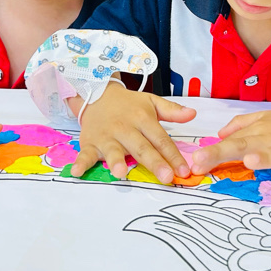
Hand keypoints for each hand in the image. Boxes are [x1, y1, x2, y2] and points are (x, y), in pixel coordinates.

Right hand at [71, 84, 195, 182]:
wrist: (96, 93)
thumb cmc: (128, 105)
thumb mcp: (151, 102)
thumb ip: (172, 110)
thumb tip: (193, 114)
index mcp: (142, 119)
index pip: (161, 139)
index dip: (173, 156)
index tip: (184, 171)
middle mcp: (125, 128)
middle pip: (141, 148)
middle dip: (154, 163)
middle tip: (166, 177)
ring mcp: (106, 136)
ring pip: (113, 150)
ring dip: (116, 161)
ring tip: (121, 173)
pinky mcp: (89, 142)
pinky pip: (84, 153)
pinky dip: (81, 163)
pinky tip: (77, 172)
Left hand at [189, 110, 270, 208]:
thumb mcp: (266, 118)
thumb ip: (242, 124)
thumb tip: (220, 133)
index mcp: (259, 130)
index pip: (230, 141)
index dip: (210, 151)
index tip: (192, 162)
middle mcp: (270, 139)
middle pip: (242, 144)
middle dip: (220, 153)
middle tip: (200, 162)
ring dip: (263, 158)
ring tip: (251, 163)